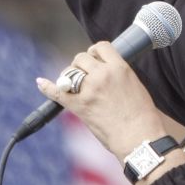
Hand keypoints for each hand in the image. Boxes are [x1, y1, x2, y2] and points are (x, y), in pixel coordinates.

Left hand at [36, 42, 167, 163]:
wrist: (140, 138)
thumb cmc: (144, 116)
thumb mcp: (136, 86)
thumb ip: (119, 76)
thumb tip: (108, 76)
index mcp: (120, 68)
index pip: (101, 47)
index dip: (95, 52)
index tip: (94, 59)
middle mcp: (102, 75)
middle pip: (81, 58)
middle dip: (81, 65)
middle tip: (84, 76)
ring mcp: (89, 90)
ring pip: (70, 71)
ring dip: (70, 76)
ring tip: (74, 85)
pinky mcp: (79, 106)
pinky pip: (57, 92)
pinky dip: (47, 87)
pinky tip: (41, 83)